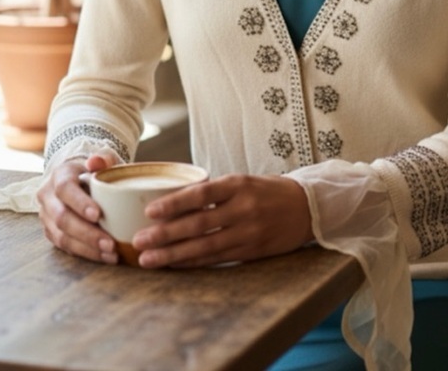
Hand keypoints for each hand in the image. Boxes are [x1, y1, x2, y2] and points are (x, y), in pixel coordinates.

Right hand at [36, 150, 122, 263]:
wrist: (78, 178)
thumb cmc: (94, 171)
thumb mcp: (101, 159)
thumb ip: (102, 158)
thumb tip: (96, 161)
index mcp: (59, 175)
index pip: (65, 189)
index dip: (80, 203)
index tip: (98, 215)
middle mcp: (48, 197)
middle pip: (62, 218)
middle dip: (87, 233)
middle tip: (110, 243)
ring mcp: (47, 217)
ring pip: (62, 237)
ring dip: (87, 248)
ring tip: (111, 254)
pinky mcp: (51, 232)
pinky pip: (65, 247)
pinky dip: (85, 253)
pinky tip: (104, 256)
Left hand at [131, 174, 312, 268]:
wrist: (308, 207)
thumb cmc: (268, 191)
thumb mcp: (243, 181)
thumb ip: (214, 191)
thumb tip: (174, 200)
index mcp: (238, 184)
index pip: (200, 194)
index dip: (173, 204)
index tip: (149, 211)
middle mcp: (243, 208)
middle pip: (198, 224)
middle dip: (165, 234)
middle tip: (139, 240)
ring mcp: (248, 233)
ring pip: (204, 246)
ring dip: (173, 254)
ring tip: (149, 259)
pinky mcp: (252, 252)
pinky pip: (217, 259)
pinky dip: (193, 263)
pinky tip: (175, 265)